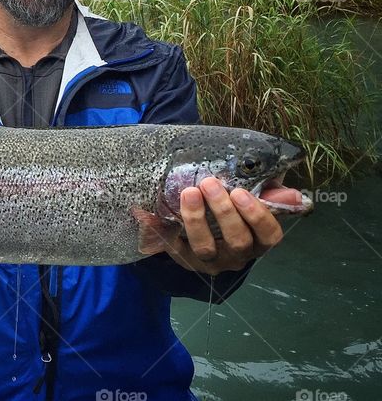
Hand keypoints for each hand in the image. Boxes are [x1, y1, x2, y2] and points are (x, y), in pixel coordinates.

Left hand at [164, 177, 298, 275]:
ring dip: (196, 219)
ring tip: (189, 193)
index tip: (241, 192)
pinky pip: (171, 247)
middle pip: (236, 241)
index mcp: (258, 241)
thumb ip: (269, 194)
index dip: (258, 216)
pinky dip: (160, 229)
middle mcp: (237, 256)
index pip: (269, 236)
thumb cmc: (232, 209)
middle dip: (223, 211)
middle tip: (209, 183)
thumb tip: (296, 196)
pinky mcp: (183, 258)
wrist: (199, 230)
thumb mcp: (251, 200)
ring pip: (206, 248)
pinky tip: (149, 212)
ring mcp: (210, 260)